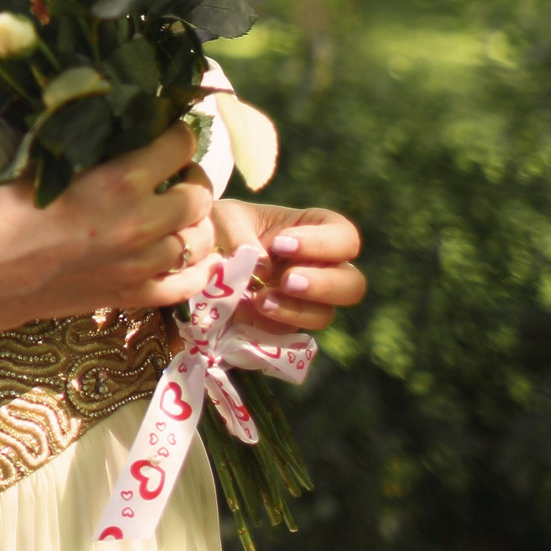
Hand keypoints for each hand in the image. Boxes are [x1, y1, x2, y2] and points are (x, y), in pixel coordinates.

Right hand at [0, 125, 218, 333]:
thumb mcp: (43, 161)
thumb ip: (89, 144)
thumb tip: (116, 119)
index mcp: (119, 181)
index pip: (180, 145)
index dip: (176, 133)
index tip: (164, 133)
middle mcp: (141, 224)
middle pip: (199, 195)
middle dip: (189, 177)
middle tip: (171, 173)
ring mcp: (140, 266)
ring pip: (201, 240)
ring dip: (193, 221)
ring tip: (175, 212)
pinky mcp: (132, 297)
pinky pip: (188, 285)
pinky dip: (197, 269)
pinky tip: (188, 255)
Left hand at [210, 200, 365, 333]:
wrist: (198, 257)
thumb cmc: (221, 227)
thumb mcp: (226, 219)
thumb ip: (242, 236)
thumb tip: (262, 268)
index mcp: (314, 230)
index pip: (344, 237)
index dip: (321, 243)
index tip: (281, 244)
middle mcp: (320, 267)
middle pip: (353, 284)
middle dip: (323, 284)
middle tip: (287, 280)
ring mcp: (307, 300)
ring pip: (326, 314)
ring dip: (298, 310)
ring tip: (261, 300)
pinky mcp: (286, 324)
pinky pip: (293, 331)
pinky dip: (272, 322)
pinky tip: (248, 309)